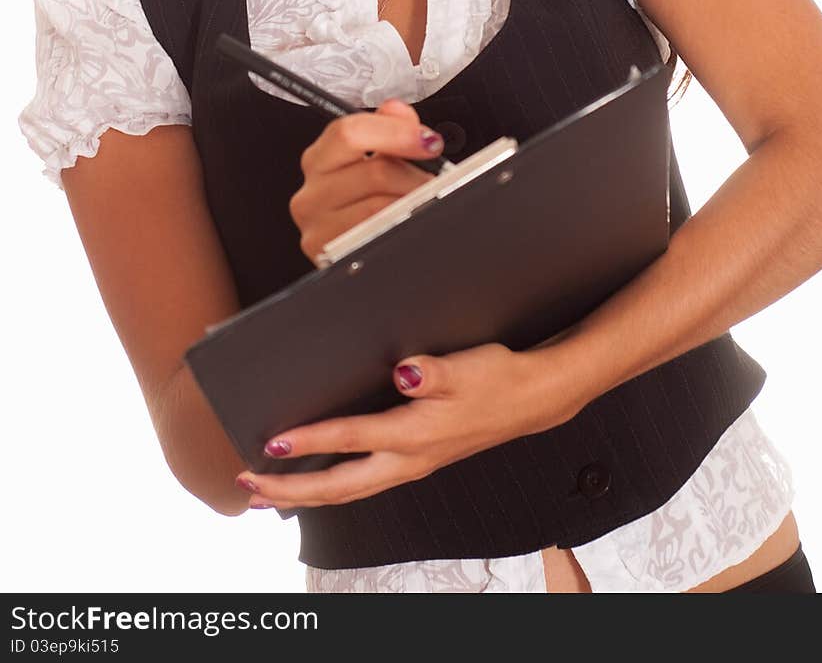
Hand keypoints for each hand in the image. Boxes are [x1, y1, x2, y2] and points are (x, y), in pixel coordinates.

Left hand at [235, 339, 563, 510]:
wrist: (532, 399)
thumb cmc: (497, 379)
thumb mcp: (465, 368)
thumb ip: (430, 372)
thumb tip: (403, 372)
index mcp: (414, 434)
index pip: (350, 440)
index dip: (309, 440)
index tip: (271, 441)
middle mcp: (409, 458)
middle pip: (339, 485)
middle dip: (290, 488)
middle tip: (248, 483)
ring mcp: (413, 464)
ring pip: (349, 491)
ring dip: (305, 494)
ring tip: (267, 494)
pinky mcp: (418, 460)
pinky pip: (365, 484)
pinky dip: (332, 488)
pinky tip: (319, 481)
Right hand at [290, 98, 446, 264]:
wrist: (361, 260)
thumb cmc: (367, 204)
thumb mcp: (376, 159)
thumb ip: (388, 128)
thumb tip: (396, 110)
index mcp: (319, 161)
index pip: (349, 132)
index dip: (396, 132)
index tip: (428, 140)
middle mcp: (310, 194)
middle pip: (374, 171)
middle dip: (415, 175)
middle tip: (434, 180)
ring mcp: (317, 228)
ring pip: (380, 205)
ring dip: (413, 203)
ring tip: (423, 203)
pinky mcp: (330, 257)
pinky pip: (378, 234)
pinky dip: (402, 226)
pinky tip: (408, 223)